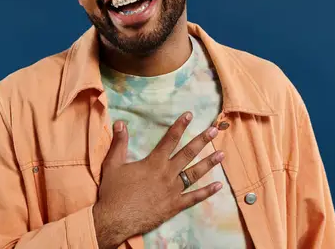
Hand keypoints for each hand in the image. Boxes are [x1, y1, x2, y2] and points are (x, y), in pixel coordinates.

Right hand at [92, 112, 224, 248]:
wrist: (115, 220)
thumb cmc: (113, 193)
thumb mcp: (112, 164)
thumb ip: (119, 143)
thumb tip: (120, 122)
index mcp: (154, 162)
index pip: (170, 139)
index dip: (180, 125)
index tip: (190, 115)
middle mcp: (167, 174)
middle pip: (188, 153)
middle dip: (202, 140)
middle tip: (215, 130)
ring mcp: (173, 190)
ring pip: (194, 174)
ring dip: (209, 163)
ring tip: (222, 154)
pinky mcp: (174, 206)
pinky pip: (194, 198)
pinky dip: (206, 192)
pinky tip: (218, 186)